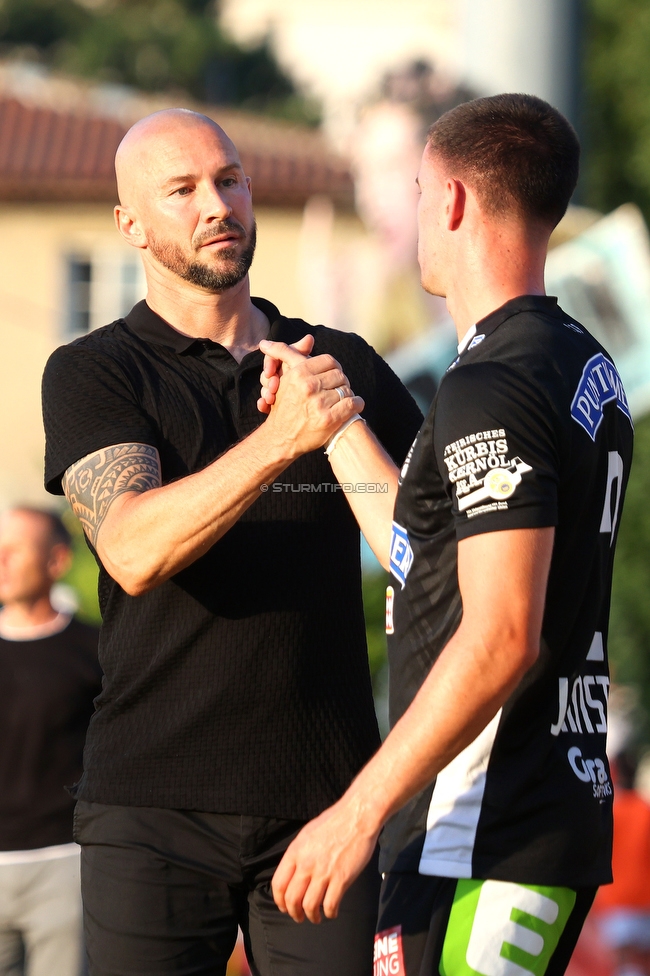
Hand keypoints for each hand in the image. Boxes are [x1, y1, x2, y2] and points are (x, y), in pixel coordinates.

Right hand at [257, 334, 312, 414]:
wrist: (312, 412)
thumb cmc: (312, 381)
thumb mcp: (304, 367)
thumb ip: (303, 353)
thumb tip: (309, 337)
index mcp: (285, 363)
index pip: (271, 359)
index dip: (269, 363)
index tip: (270, 371)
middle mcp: (280, 375)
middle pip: (266, 374)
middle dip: (268, 380)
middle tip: (273, 386)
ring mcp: (276, 390)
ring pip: (265, 389)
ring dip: (266, 392)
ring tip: (270, 399)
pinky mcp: (275, 404)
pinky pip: (264, 403)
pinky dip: (263, 404)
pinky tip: (264, 406)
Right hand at [258, 339, 364, 456]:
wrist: (281, 437)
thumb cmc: (285, 406)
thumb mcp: (285, 377)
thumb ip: (294, 354)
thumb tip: (308, 337)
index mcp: (299, 373)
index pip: (329, 360)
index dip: (333, 368)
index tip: (331, 377)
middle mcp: (308, 386)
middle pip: (340, 374)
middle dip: (340, 382)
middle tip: (336, 390)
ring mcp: (319, 403)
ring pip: (347, 389)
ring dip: (347, 394)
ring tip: (341, 400)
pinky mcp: (328, 419)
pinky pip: (353, 404)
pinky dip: (357, 404)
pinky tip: (353, 406)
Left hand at [271, 796, 379, 923]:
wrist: (357, 816)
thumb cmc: (334, 822)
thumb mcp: (307, 834)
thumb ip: (299, 853)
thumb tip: (294, 872)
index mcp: (295, 852)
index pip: (278, 884)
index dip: (280, 901)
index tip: (285, 908)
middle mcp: (306, 863)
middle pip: (292, 899)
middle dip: (294, 913)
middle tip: (299, 917)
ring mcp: (324, 871)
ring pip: (309, 905)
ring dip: (311, 916)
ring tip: (316, 918)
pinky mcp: (341, 878)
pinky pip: (330, 904)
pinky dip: (330, 913)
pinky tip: (332, 912)